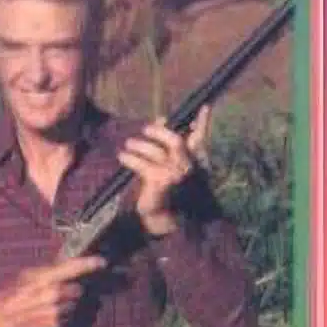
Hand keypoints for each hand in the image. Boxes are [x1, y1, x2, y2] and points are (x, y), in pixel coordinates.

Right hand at [0, 255, 106, 326]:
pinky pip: (67, 318)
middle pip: (76, 289)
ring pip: (73, 304)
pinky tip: (45, 315)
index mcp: (42, 277)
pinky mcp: (55, 325)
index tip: (101, 261)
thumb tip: (66, 262)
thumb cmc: (10, 296)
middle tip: (55, 292)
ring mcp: (54, 311)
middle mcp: (51, 294)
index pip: (72, 267)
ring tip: (46, 305)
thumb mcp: (25, 277)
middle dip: (70, 290)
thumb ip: (48, 271)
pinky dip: (60, 316)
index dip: (89, 263)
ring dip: (65, 304)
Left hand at [118, 105, 211, 236]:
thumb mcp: (168, 165)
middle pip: (176, 141)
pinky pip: (143, 164)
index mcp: (194, 163)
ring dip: (139, 145)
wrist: (164, 219)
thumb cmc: (166, 191)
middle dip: (160, 132)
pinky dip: (130, 158)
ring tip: (129, 144)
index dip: (204, 123)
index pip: (201, 139)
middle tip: (146, 128)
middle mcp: (188, 168)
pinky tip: (123, 157)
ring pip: (156, 152)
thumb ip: (167, 143)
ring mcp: (175, 175)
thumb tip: (162, 118)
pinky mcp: (160, 182)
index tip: (204, 106)